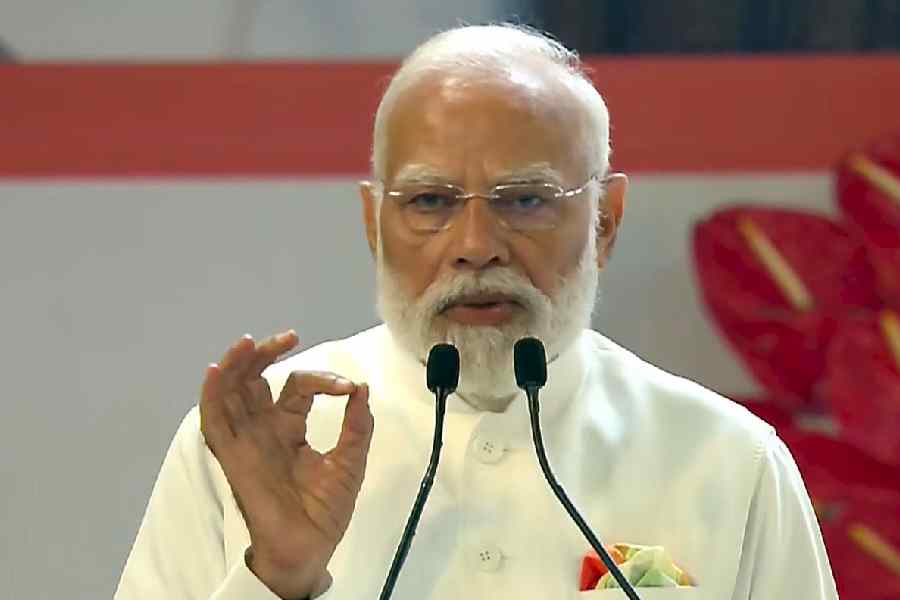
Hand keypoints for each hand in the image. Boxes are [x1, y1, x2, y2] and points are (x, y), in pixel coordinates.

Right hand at [200, 331, 373, 598]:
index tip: (348, 388)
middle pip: (253, 379)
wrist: (309, 548)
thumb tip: (363, 389)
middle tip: (288, 337)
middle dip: (265, 353)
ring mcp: (246, 440)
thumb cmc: (325, 510)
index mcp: (289, 427)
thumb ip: (357, 426)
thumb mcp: (350, 463)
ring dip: (235, 364)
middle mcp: (263, 428)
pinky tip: (217, 371)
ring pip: (230, 392)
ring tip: (247, 342)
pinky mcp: (233, 457)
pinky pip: (214, 422)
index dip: (323, 380)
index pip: (299, 386)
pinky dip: (212, 395)